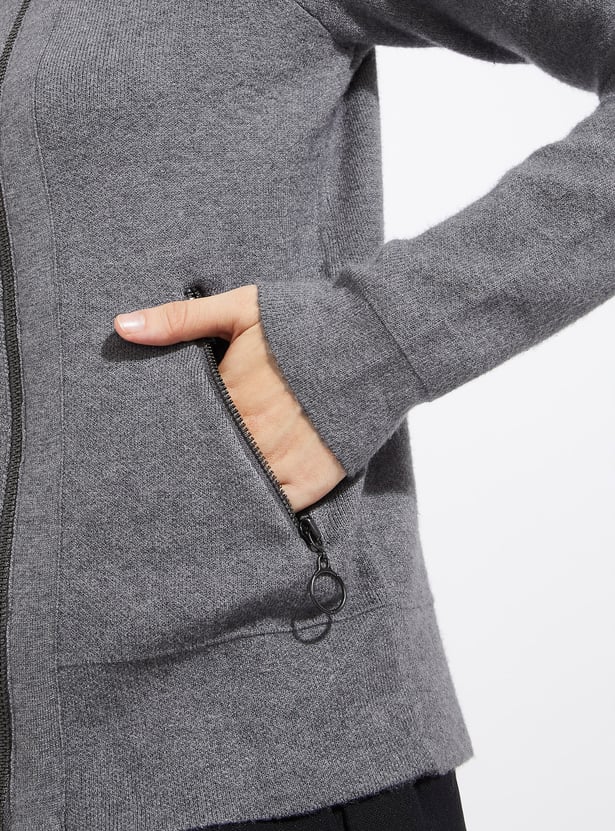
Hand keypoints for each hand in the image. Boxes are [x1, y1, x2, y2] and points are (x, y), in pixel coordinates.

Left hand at [113, 284, 346, 512]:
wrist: (377, 340)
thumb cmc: (307, 321)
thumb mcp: (242, 307)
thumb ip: (181, 320)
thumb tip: (121, 327)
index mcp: (230, 396)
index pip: (186, 427)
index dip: (176, 432)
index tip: (160, 440)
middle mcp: (253, 435)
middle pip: (208, 462)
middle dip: (194, 465)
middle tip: (170, 479)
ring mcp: (285, 461)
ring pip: (238, 490)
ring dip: (223, 490)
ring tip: (200, 501)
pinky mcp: (314, 479)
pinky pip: (276, 508)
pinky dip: (260, 509)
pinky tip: (245, 508)